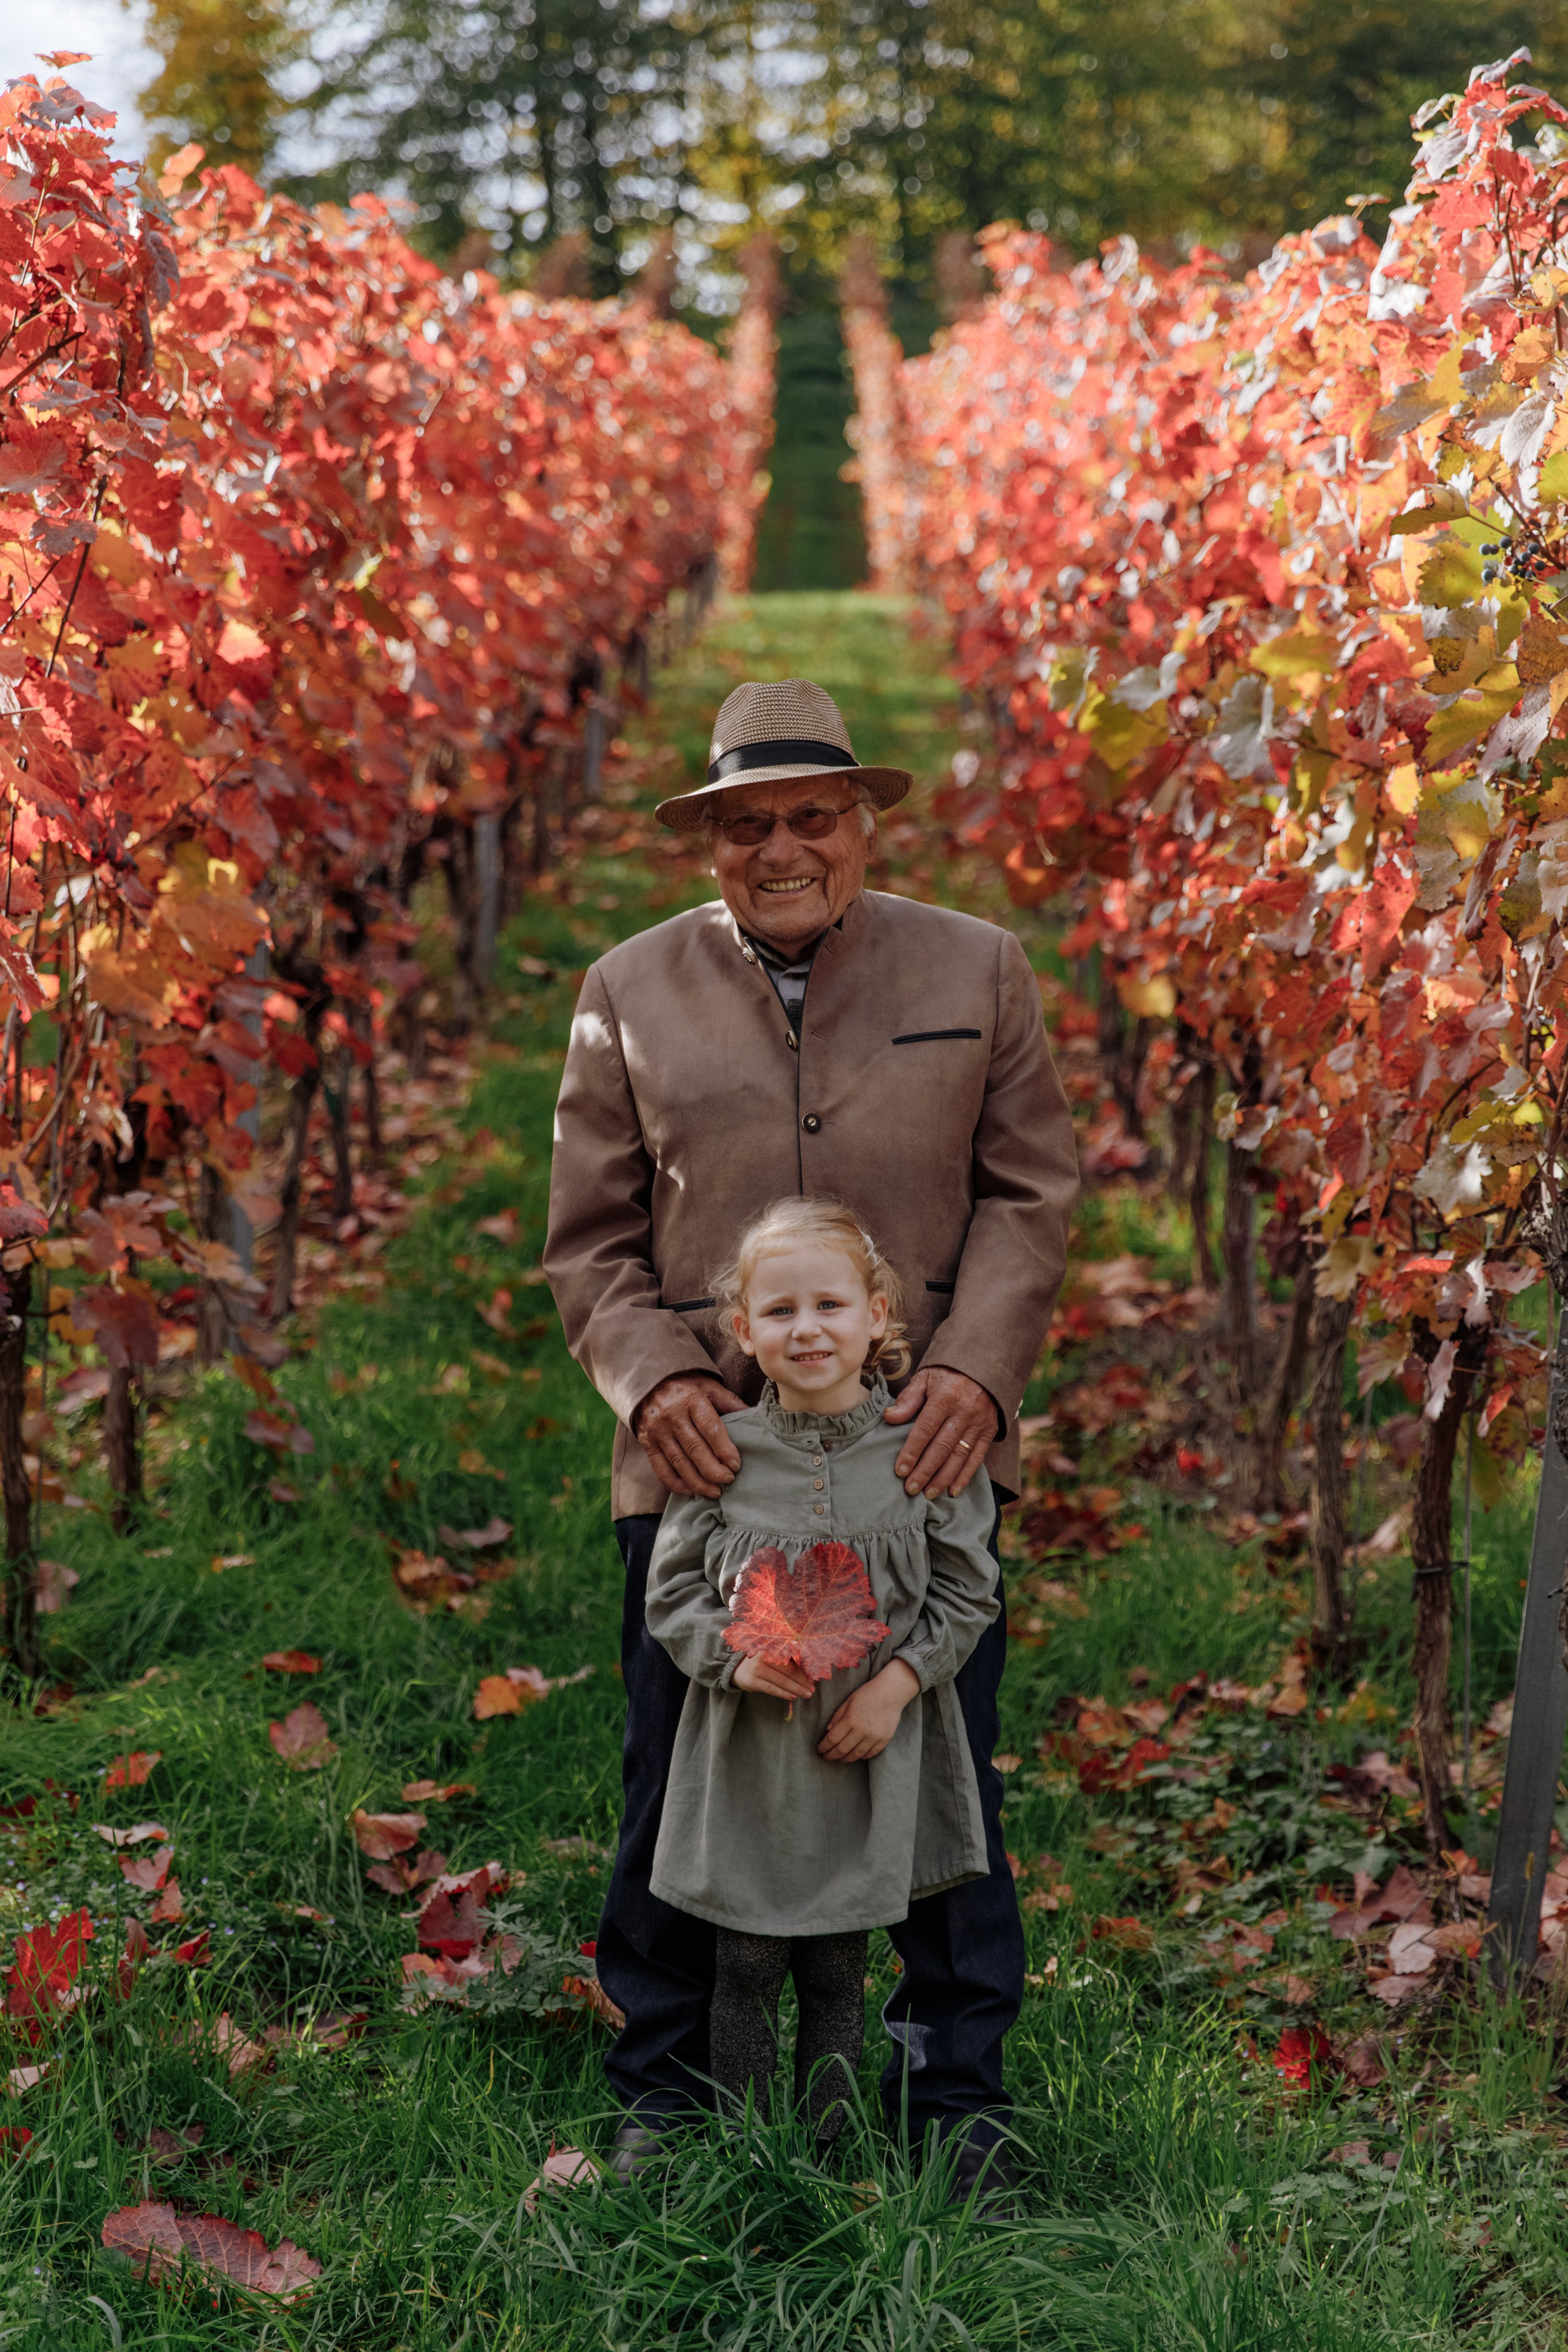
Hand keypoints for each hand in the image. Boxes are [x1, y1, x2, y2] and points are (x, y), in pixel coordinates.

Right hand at [634, 1373, 745, 1498]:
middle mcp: (671, 1415)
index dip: (724, 1449)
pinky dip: (676, 1484)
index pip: (710, 1428)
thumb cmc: (685, 1384)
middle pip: (695, 1449)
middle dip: (714, 1470)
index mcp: (690, 1399)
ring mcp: (657, 1431)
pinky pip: (661, 1469)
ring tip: (715, 1491)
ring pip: (679, 1463)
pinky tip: (691, 1490)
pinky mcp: (647, 1443)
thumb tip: (752, 1417)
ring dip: (698, 1482)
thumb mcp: (708, 1385)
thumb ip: (729, 1402)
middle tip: (728, 1480)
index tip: (736, 1465)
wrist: (647, 1380)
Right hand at [733, 1653, 815, 1703]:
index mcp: (771, 1647)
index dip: (804, 1668)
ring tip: (807, 1694)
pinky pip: (772, 1689)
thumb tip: (809, 1668)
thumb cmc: (761, 1662)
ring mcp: (757, 1669)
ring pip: (781, 1680)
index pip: (791, 1658)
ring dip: (796, 1688)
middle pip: (788, 1669)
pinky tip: (793, 1697)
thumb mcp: (771, 1656)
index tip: (814, 1677)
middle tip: (813, 1688)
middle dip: (802, 1680)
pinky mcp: (753, 1682)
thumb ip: (787, 1659)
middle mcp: (763, 1656)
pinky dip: (784, 1693)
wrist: (737, 1669)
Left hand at [817, 1659, 920, 1762]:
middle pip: (842, 1749)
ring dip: (845, 1759)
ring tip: (839, 1759)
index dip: (824, 1747)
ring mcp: (874, 1736)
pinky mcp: (884, 1739)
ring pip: (856, 1755)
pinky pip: (871, 1754)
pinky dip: (862, 1757)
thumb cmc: (867, 1694)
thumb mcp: (849, 1701)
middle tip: (826, 1758)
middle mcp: (862, 1730)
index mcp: (850, 1719)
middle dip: (831, 1756)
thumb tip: (827, 1731)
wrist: (891, 1692)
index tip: (819, 1750)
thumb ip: (837, 1716)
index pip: (832, 1739)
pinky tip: (856, 1755)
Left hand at [883, 1367, 997, 1496]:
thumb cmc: (948, 1374)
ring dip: (943, 1478)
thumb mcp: (926, 1378)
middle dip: (925, 1471)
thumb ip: (908, 1399)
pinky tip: (953, 1491)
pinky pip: (977, 1458)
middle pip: (942, 1447)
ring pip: (959, 1456)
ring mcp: (978, 1424)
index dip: (912, 1451)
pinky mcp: (989, 1432)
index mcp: (945, 1397)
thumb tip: (889, 1418)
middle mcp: (963, 1412)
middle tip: (911, 1489)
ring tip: (928, 1494)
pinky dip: (965, 1476)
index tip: (900, 1470)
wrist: (985, 1367)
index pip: (925, 1429)